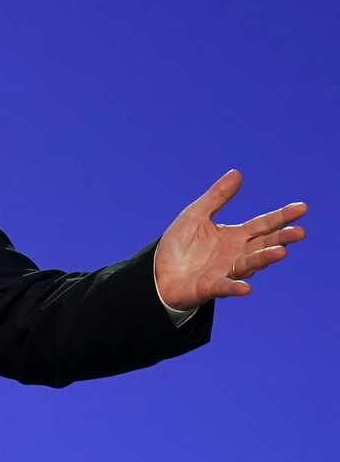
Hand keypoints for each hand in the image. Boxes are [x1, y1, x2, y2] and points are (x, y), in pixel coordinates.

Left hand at [155, 170, 306, 311]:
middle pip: (263, 244)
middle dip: (281, 239)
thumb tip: (237, 173)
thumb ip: (217, 197)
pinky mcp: (210, 287)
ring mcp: (226, 271)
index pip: (263, 224)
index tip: (302, 207)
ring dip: (264, 259)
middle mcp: (236, 254)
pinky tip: (246, 288)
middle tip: (299, 232)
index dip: (282, 216)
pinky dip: (235, 287)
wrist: (158, 273)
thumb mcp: (196, 215)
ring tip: (280, 252)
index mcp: (235, 236)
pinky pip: (225, 287)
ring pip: (249, 264)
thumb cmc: (180, 245)